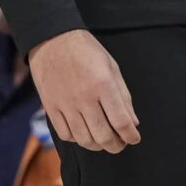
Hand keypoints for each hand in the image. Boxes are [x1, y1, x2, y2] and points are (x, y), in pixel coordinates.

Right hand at [28, 29, 140, 153]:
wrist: (53, 39)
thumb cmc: (86, 51)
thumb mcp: (111, 66)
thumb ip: (123, 96)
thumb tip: (133, 123)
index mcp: (103, 84)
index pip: (121, 121)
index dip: (131, 136)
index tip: (134, 138)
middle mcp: (84, 97)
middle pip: (103, 136)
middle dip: (116, 145)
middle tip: (120, 144)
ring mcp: (66, 104)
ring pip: (84, 139)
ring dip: (98, 145)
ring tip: (103, 140)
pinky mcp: (51, 106)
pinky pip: (66, 134)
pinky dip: (77, 139)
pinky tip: (84, 133)